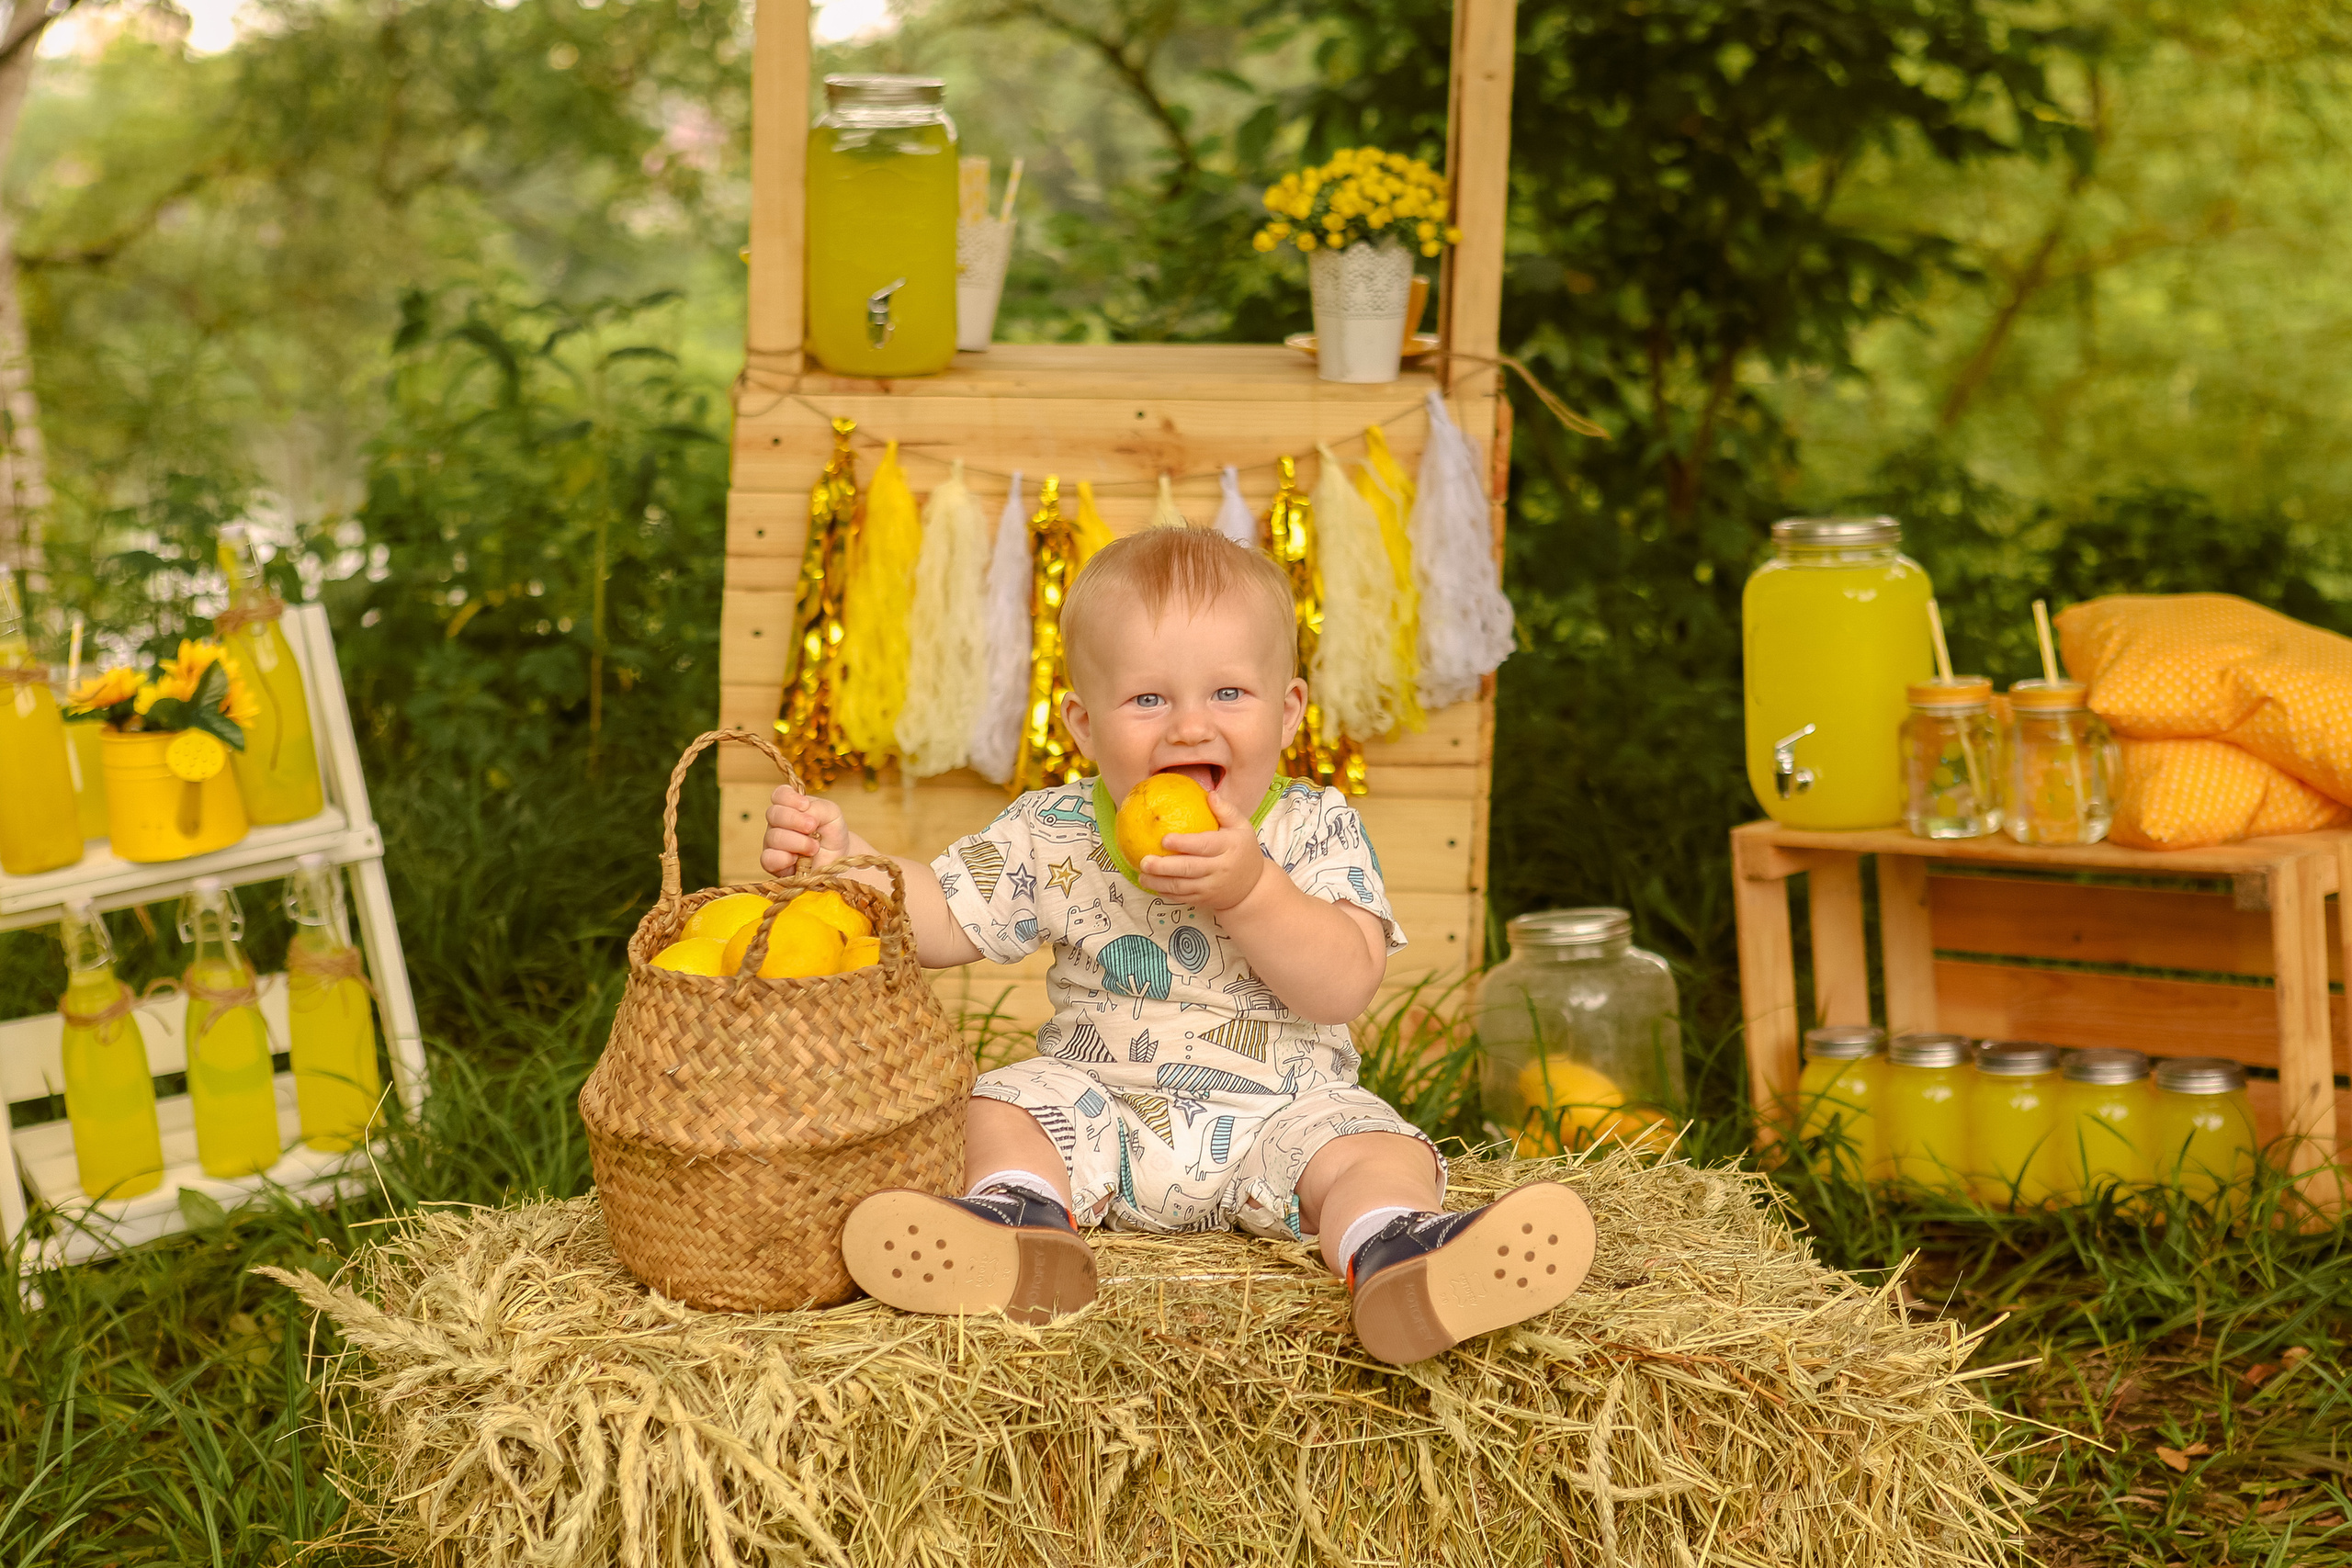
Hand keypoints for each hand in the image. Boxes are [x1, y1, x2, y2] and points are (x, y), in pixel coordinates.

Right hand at [762, 789, 851, 875]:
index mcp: (790, 806)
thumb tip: (804, 811)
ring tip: (814, 847)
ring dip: (797, 842)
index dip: (789, 798)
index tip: (805, 805)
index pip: (779, 795)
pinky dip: (783, 858)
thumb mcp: (832, 814)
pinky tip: (797, 859)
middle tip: (812, 827)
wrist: (838, 858)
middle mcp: (778, 823)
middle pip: (773, 814)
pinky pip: (768, 859)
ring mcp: (773, 843)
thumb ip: (819, 807)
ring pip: (773, 837)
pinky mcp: (773, 863)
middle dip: (794, 820)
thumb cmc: (832, 833)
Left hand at [1141, 787, 1266, 912]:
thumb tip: (1209, 794)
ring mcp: (1211, 887)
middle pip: (1189, 869)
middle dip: (1164, 867)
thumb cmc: (1243, 850)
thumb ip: (1226, 810)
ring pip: (1182, 887)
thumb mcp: (1242, 827)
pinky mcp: (1203, 899)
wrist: (1252, 887)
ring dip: (1159, 883)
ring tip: (1141, 875)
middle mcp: (1220, 869)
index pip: (1205, 845)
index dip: (1184, 843)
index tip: (1164, 838)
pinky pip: (1181, 898)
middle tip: (1144, 861)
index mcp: (1228, 847)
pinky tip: (1151, 885)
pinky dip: (1165, 893)